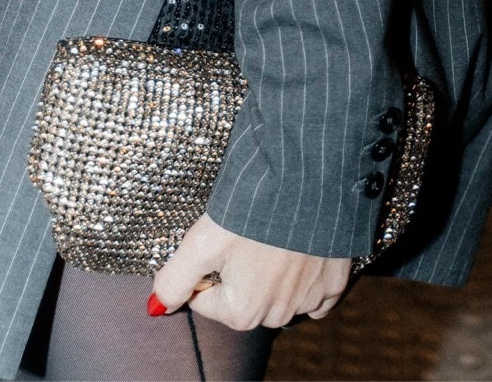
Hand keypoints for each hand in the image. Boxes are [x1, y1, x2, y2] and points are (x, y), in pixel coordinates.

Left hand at [151, 213, 350, 329]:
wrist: (311, 176)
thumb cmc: (253, 206)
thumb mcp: (202, 240)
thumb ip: (175, 279)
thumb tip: (157, 306)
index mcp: (243, 312)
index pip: (206, 298)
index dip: (205, 264)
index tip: (217, 236)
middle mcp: (278, 315)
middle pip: (242, 298)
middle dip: (237, 272)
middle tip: (244, 232)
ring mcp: (309, 299)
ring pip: (277, 295)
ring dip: (270, 274)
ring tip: (271, 233)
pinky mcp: (334, 280)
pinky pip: (313, 293)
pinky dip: (303, 279)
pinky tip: (298, 249)